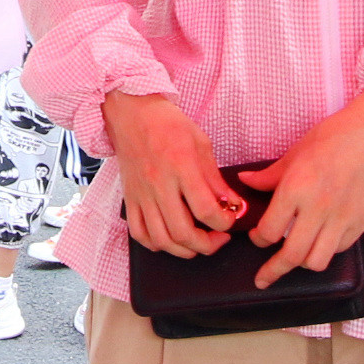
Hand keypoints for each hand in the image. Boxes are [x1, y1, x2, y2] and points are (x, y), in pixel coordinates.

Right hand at [102, 91, 241, 255]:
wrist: (132, 113)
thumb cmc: (167, 124)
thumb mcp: (201, 143)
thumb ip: (216, 179)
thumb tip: (233, 205)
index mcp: (181, 166)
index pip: (206, 210)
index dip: (224, 222)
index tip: (230, 220)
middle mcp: (159, 184)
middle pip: (183, 232)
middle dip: (207, 245)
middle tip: (219, 238)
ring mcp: (142, 194)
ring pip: (161, 239)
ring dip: (183, 250)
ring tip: (198, 243)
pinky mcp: (130, 198)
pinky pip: (139, 233)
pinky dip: (156, 244)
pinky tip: (170, 239)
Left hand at [240, 85, 363, 285]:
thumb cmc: (330, 140)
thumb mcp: (293, 154)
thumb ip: (267, 176)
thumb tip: (244, 181)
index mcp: (296, 189)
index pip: (269, 231)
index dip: (258, 239)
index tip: (257, 237)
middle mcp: (318, 208)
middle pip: (292, 255)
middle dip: (273, 270)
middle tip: (263, 278)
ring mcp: (342, 218)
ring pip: (317, 261)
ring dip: (302, 263)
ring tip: (294, 258)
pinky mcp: (360, 223)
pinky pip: (338, 249)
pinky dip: (326, 250)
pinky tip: (319, 240)